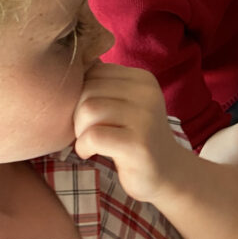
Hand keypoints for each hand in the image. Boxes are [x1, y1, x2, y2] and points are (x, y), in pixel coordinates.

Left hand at [74, 62, 186, 203]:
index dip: (80, 93)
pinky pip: (93, 136)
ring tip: (88, 141)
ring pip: (88, 110)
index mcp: (142, 79)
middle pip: (87, 90)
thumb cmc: (135, 137)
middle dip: (76, 114)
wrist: (166, 171)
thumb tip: (70, 67)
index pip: (94, 71)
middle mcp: (147, 93)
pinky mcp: (138, 144)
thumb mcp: (125, 104)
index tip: (89, 114)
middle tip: (86, 132)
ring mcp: (145, 117)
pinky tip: (89, 152)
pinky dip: (83, 146)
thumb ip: (104, 85)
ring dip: (79, 130)